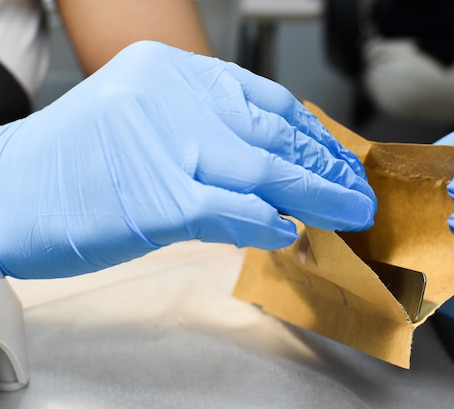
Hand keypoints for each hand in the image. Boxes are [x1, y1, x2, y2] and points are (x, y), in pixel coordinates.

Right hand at [0, 41, 375, 278]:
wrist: (6, 192)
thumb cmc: (75, 164)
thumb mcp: (146, 122)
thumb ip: (209, 136)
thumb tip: (271, 171)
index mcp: (172, 71)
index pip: (265, 99)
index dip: (311, 132)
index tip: (339, 157)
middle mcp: (173, 97)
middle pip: (275, 134)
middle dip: (326, 166)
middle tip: (357, 190)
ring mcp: (168, 144)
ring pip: (267, 169)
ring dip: (317, 195)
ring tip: (348, 212)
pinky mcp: (160, 197)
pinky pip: (235, 209)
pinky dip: (267, 222)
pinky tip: (290, 230)